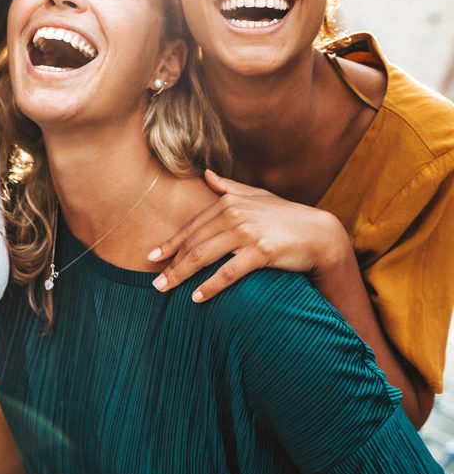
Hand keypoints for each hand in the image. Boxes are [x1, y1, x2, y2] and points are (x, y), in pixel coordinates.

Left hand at [149, 170, 351, 301]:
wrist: (320, 233)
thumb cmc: (286, 216)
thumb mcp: (257, 196)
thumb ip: (230, 187)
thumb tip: (207, 174)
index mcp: (228, 201)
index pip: (192, 226)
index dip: (170, 243)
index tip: (152, 257)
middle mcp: (234, 213)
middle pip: (193, 243)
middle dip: (170, 264)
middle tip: (154, 283)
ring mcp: (247, 232)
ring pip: (204, 256)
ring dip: (181, 275)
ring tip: (165, 290)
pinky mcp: (261, 251)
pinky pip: (228, 272)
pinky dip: (210, 285)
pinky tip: (196, 298)